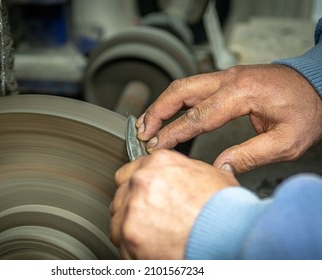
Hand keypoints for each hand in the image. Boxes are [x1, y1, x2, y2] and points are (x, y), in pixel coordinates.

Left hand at [109, 150, 239, 258]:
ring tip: (152, 236)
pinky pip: (121, 243)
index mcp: (158, 163)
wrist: (231, 234)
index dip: (136, 187)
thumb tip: (182, 175)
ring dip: (130, 228)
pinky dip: (133, 249)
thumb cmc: (225, 208)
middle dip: (131, 207)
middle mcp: (141, 182)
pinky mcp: (130, 236)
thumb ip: (185, 171)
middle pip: (121, 196)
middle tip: (150, 219)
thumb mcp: (209, 175)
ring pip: (117, 220)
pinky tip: (153, 249)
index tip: (140, 196)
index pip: (129, 172)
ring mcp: (133, 209)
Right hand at [136, 64, 321, 173]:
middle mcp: (229, 80)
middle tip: (141, 133)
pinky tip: (168, 112)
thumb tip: (219, 168)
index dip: (173, 133)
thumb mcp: (286, 141)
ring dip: (162, 104)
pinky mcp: (226, 79)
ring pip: (183, 86)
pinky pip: (193, 86)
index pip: (197, 116)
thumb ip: (250, 156)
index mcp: (242, 94)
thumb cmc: (306, 109)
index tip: (157, 147)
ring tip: (147, 124)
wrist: (318, 84)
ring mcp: (226, 76)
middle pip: (180, 91)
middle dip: (156, 112)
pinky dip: (175, 100)